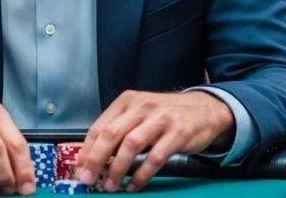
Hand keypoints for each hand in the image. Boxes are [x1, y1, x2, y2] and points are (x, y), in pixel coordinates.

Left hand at [75, 90, 233, 192]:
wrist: (205, 108)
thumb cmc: (167, 114)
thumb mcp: (140, 113)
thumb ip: (120, 129)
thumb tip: (94, 155)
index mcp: (128, 100)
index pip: (100, 126)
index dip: (87, 150)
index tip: (79, 168)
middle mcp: (142, 106)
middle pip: (111, 134)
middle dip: (96, 159)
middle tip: (88, 178)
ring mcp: (160, 118)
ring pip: (131, 145)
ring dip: (117, 169)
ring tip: (110, 185)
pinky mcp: (178, 133)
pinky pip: (155, 157)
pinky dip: (142, 175)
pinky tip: (134, 185)